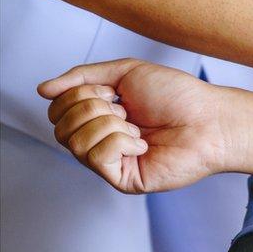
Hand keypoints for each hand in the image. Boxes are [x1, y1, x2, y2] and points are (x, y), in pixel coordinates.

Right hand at [37, 59, 233, 193]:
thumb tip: (43, 89)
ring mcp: (111, 162)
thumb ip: (82, 77)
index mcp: (100, 115)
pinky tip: (143, 144)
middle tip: (126, 109)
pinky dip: (119, 142)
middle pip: (60, 126)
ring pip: (74, 142)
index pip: (58, 108)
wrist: (210, 118)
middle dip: (92, 107)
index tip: (113, 91)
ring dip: (108, 124)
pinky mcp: (122, 180)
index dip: (79, 94)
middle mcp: (101, 139)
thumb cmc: (178, 96)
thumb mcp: (125, 72)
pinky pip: (96, 157)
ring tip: (136, 127)